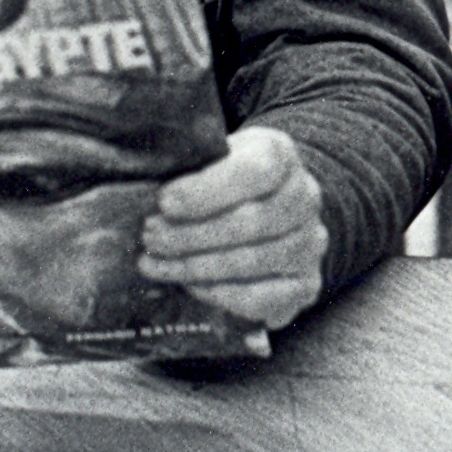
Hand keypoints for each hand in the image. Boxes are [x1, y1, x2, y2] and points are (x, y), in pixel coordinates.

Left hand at [136, 125, 328, 328]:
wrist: (264, 207)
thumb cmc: (221, 181)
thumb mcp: (207, 158)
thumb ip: (185, 169)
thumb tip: (140, 191)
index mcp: (281, 154)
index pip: (256, 171)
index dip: (207, 190)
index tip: (164, 203)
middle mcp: (306, 197)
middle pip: (253, 221)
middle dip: (192, 234)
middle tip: (150, 238)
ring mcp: (311, 242)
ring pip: (255, 261)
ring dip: (197, 266)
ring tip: (154, 263)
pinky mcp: (306, 284)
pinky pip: (263, 297)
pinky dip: (220, 294)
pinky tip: (189, 285)